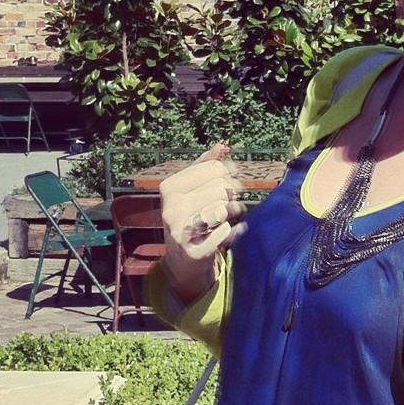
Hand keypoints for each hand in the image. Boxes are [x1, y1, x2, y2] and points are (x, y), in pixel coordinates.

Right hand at [159, 142, 244, 303]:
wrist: (182, 259)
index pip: (215, 168)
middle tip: (230, 203)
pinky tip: (228, 232)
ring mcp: (180, 231)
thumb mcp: (192, 189)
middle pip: (222, 187)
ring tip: (228, 216)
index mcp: (169, 187)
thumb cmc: (191, 217)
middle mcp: (171, 208)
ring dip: (234, 212)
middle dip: (232, 195)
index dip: (229, 174)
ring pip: (224, 208)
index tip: (229, 182)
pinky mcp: (193, 251)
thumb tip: (222, 145)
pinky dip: (233, 231)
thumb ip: (206, 166)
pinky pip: (225, 232)